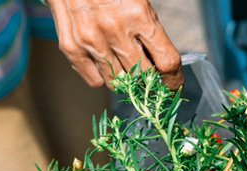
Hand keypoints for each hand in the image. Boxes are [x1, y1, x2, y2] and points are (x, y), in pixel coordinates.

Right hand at [47, 0, 183, 89]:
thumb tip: (163, 66)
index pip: (167, 62)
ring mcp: (92, 41)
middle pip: (144, 76)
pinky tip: (105, 63)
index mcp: (139, 15)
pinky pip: (96, 81)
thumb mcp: (139, 1)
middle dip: (150, 81)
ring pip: (119, 83)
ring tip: (124, 66)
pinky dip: (104, 78)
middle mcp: (116, 30)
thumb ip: (151, 30)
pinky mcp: (71, 47)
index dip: (174, 80)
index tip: (173, 85)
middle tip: (149, 77)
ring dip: (126, 81)